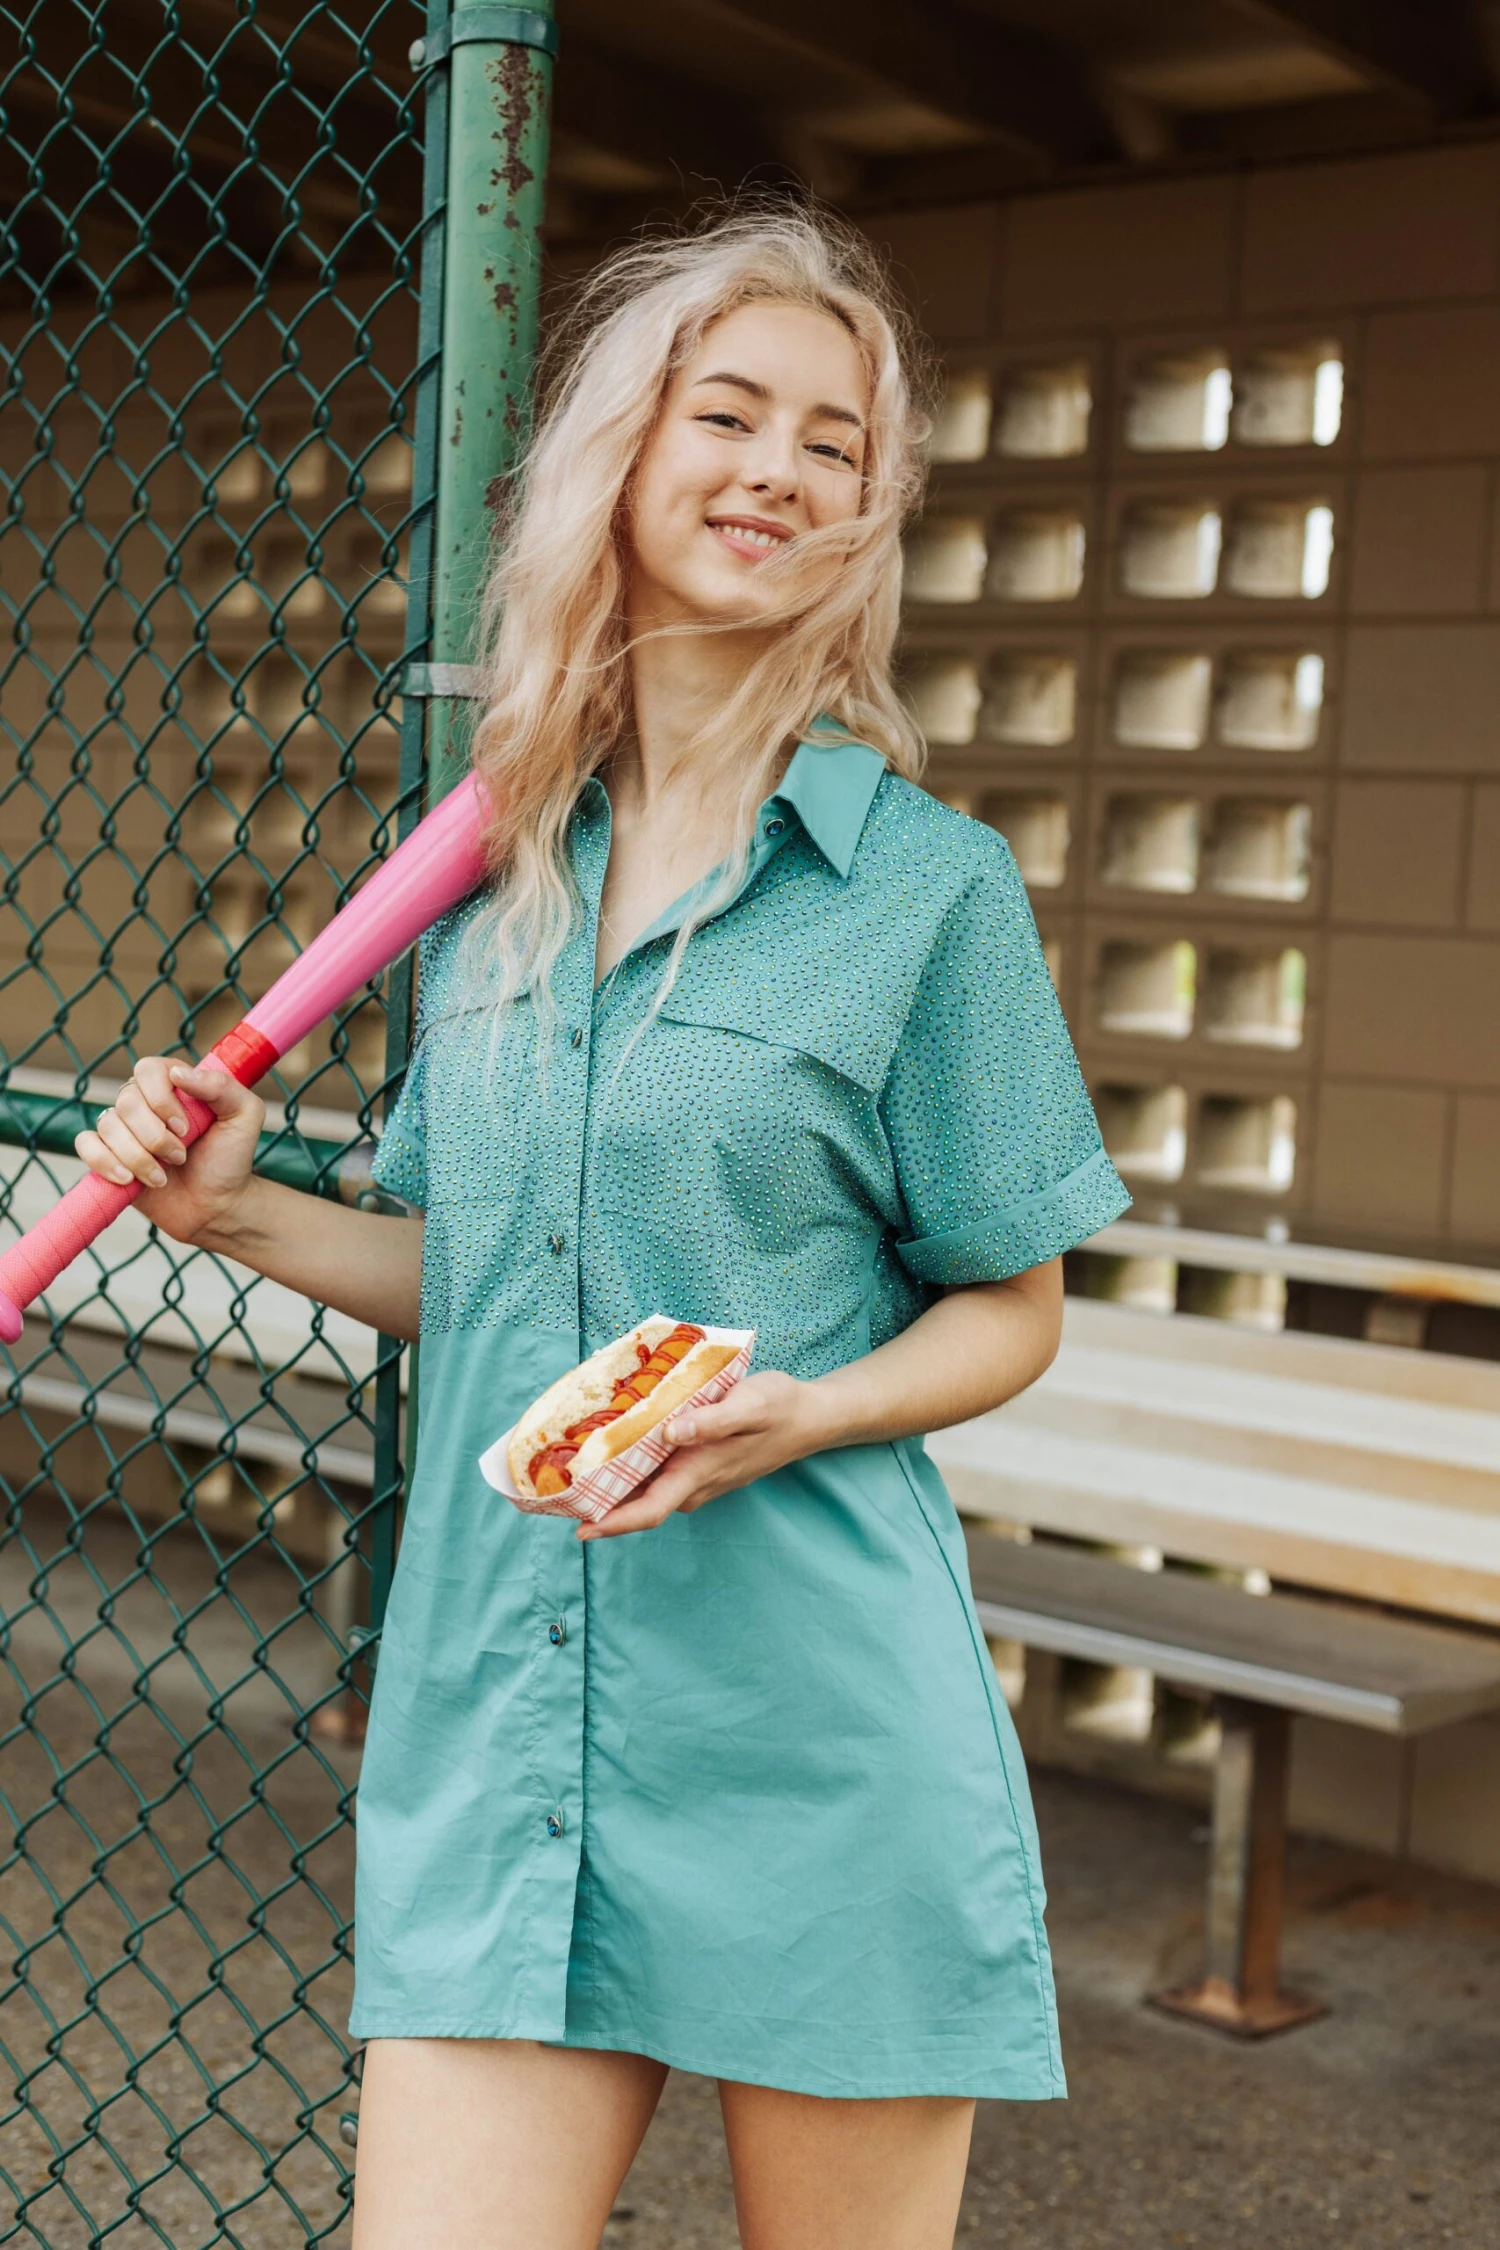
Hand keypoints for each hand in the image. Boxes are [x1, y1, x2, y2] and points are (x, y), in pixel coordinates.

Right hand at [73, 1057, 265, 1245]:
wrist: (215, 1206)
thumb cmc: (230, 1159)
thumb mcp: (245, 1116)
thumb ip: (222, 1087)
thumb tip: (178, 1073)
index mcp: (174, 1082)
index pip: (148, 1069)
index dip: (162, 1100)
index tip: (186, 1128)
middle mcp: (143, 1100)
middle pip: (126, 1101)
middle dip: (155, 1137)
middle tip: (181, 1157)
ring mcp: (123, 1127)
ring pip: (107, 1126)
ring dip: (138, 1157)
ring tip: (162, 1177)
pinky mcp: (107, 1154)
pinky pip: (85, 1144)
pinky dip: (104, 1162)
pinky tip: (129, 1180)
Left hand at [575, 1369, 829, 1539]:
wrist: (810, 1417)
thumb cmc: (779, 1408)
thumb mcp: (750, 1405)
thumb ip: (711, 1421)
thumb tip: (670, 1434)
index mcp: (699, 1473)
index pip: (648, 1511)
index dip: (612, 1524)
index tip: (579, 1529)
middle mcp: (694, 1484)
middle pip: (638, 1506)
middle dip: (598, 1507)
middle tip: (555, 1495)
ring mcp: (698, 1479)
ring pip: (647, 1492)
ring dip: (613, 1489)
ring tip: (572, 1474)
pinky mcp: (700, 1466)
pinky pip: (659, 1477)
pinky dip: (632, 1472)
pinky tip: (613, 1452)